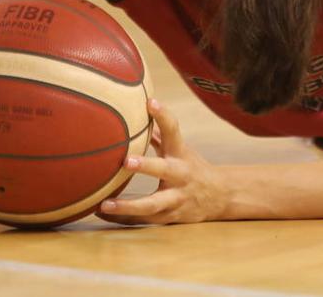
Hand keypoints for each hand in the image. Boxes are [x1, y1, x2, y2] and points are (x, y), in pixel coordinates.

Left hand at [96, 99, 227, 224]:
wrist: (220, 196)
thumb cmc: (192, 167)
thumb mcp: (180, 148)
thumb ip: (159, 134)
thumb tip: (137, 111)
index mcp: (180, 153)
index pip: (173, 131)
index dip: (163, 116)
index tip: (150, 102)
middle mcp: (180, 175)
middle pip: (164, 170)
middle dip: (146, 166)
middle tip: (126, 161)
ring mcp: (176, 198)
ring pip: (152, 205)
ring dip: (128, 206)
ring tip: (105, 204)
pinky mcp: (169, 217)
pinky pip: (144, 220)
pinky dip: (123, 218)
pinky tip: (102, 214)